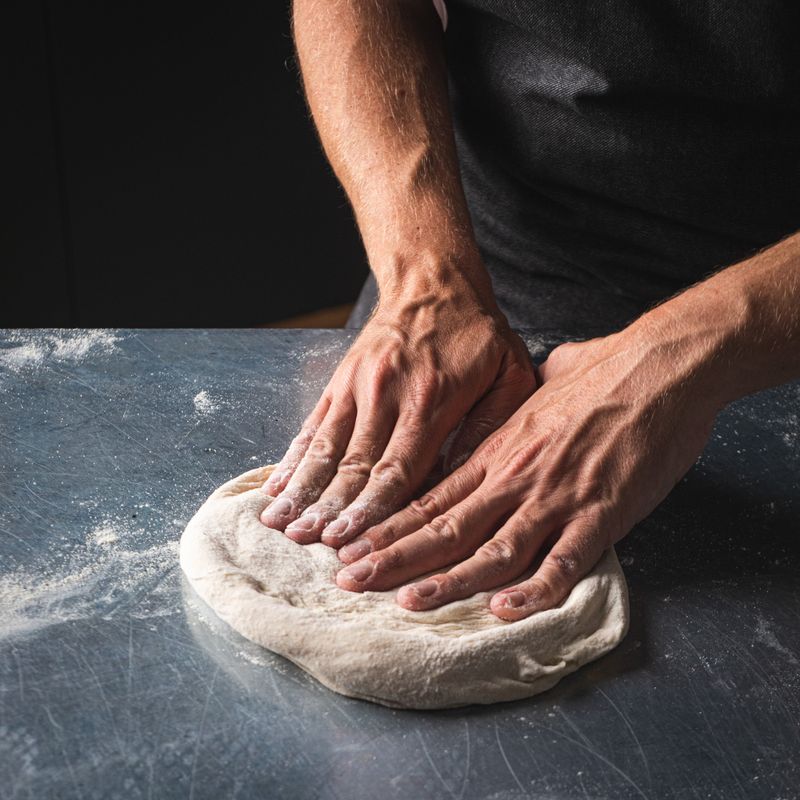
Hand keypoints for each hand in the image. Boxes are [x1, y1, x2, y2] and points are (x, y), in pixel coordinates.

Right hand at [260, 280, 535, 545]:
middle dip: (329, 508)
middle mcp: (386, 394)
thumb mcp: (508, 374)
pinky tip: (277, 485)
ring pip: (325, 447)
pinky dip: (294, 457)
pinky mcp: (340, 380)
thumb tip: (464, 480)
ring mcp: (357, 386)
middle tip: (305, 544)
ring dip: (302, 488)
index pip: (396, 469)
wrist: (434, 282)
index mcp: (430, 400)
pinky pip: (313, 424)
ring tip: (279, 523)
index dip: (371, 510)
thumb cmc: (477, 335)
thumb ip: (489, 427)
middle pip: (353, 464)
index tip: (348, 541)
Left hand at [334, 326, 721, 619]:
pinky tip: (505, 610)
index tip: (354, 546)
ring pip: (491, 549)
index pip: (431, 497)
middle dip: (394, 557)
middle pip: (444, 526)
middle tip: (349, 580)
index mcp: (498, 450)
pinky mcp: (600, 513)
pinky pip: (562, 561)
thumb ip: (515, 405)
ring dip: (447, 580)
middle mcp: (515, 477)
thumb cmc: (603, 371)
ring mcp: (555, 497)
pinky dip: (534, 589)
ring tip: (406, 602)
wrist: (659, 366)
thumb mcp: (540, 386)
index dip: (390, 526)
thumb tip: (509, 402)